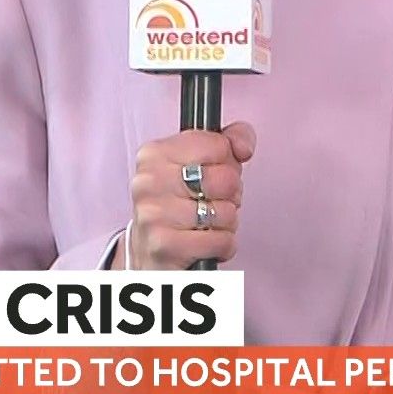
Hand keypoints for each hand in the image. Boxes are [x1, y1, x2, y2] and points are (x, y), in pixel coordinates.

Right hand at [113, 122, 255, 270]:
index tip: (211, 173)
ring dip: (226, 223)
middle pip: (226, 179)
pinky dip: (223, 245)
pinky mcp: (166, 246)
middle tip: (211, 201)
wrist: (149, 252)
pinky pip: (222, 241)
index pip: (218, 145)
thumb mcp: (197, 164)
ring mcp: (154, 214)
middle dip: (230, 194)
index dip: (227, 162)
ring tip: (206, 224)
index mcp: (155, 154)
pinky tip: (205, 242)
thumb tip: (243, 146)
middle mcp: (149, 181)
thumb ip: (228, 141)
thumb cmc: (177, 205)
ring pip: (226, 212)